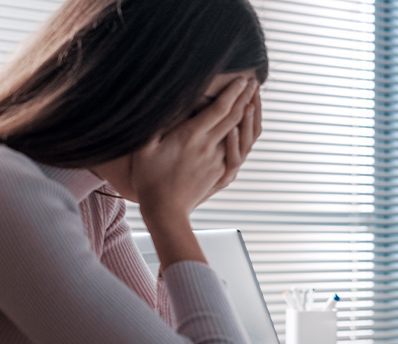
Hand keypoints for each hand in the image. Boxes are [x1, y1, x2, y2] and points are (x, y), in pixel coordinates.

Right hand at [131, 77, 258, 219]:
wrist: (166, 210)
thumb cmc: (149, 178)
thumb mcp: (144, 148)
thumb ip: (155, 123)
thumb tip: (160, 100)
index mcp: (191, 136)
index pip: (219, 109)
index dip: (232, 92)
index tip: (242, 79)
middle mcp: (209, 147)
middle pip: (234, 117)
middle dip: (246, 97)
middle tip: (253, 81)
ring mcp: (218, 160)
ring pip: (241, 134)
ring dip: (248, 115)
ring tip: (253, 99)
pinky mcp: (221, 172)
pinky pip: (238, 150)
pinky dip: (245, 135)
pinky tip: (245, 127)